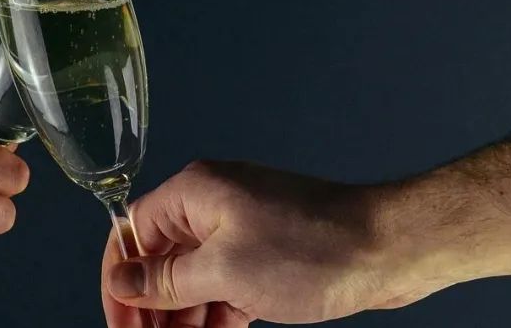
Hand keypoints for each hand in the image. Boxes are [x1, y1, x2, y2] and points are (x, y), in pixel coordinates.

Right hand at [101, 161, 432, 326]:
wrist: (392, 248)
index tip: (119, 323)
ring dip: (181, 317)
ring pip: (192, 278)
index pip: (132, 234)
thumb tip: (123, 281)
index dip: (119, 282)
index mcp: (194, 194)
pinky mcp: (266, 254)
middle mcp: (211, 207)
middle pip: (159, 260)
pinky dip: (214, 315)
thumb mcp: (225, 272)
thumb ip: (166, 280)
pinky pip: (224, 286)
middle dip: (150, 307)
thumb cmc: (315, 248)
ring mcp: (241, 230)